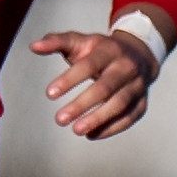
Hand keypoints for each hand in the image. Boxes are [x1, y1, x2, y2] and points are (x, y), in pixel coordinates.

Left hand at [32, 29, 156, 138]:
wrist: (140, 54)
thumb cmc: (101, 50)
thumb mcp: (81, 41)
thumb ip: (56, 42)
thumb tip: (34, 46)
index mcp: (110, 50)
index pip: (89, 65)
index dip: (69, 79)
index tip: (49, 94)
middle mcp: (127, 68)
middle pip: (105, 88)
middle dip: (82, 104)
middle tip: (59, 120)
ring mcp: (137, 85)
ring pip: (120, 104)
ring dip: (98, 119)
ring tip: (76, 130)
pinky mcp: (142, 101)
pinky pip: (130, 117)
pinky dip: (111, 128)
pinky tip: (91, 134)